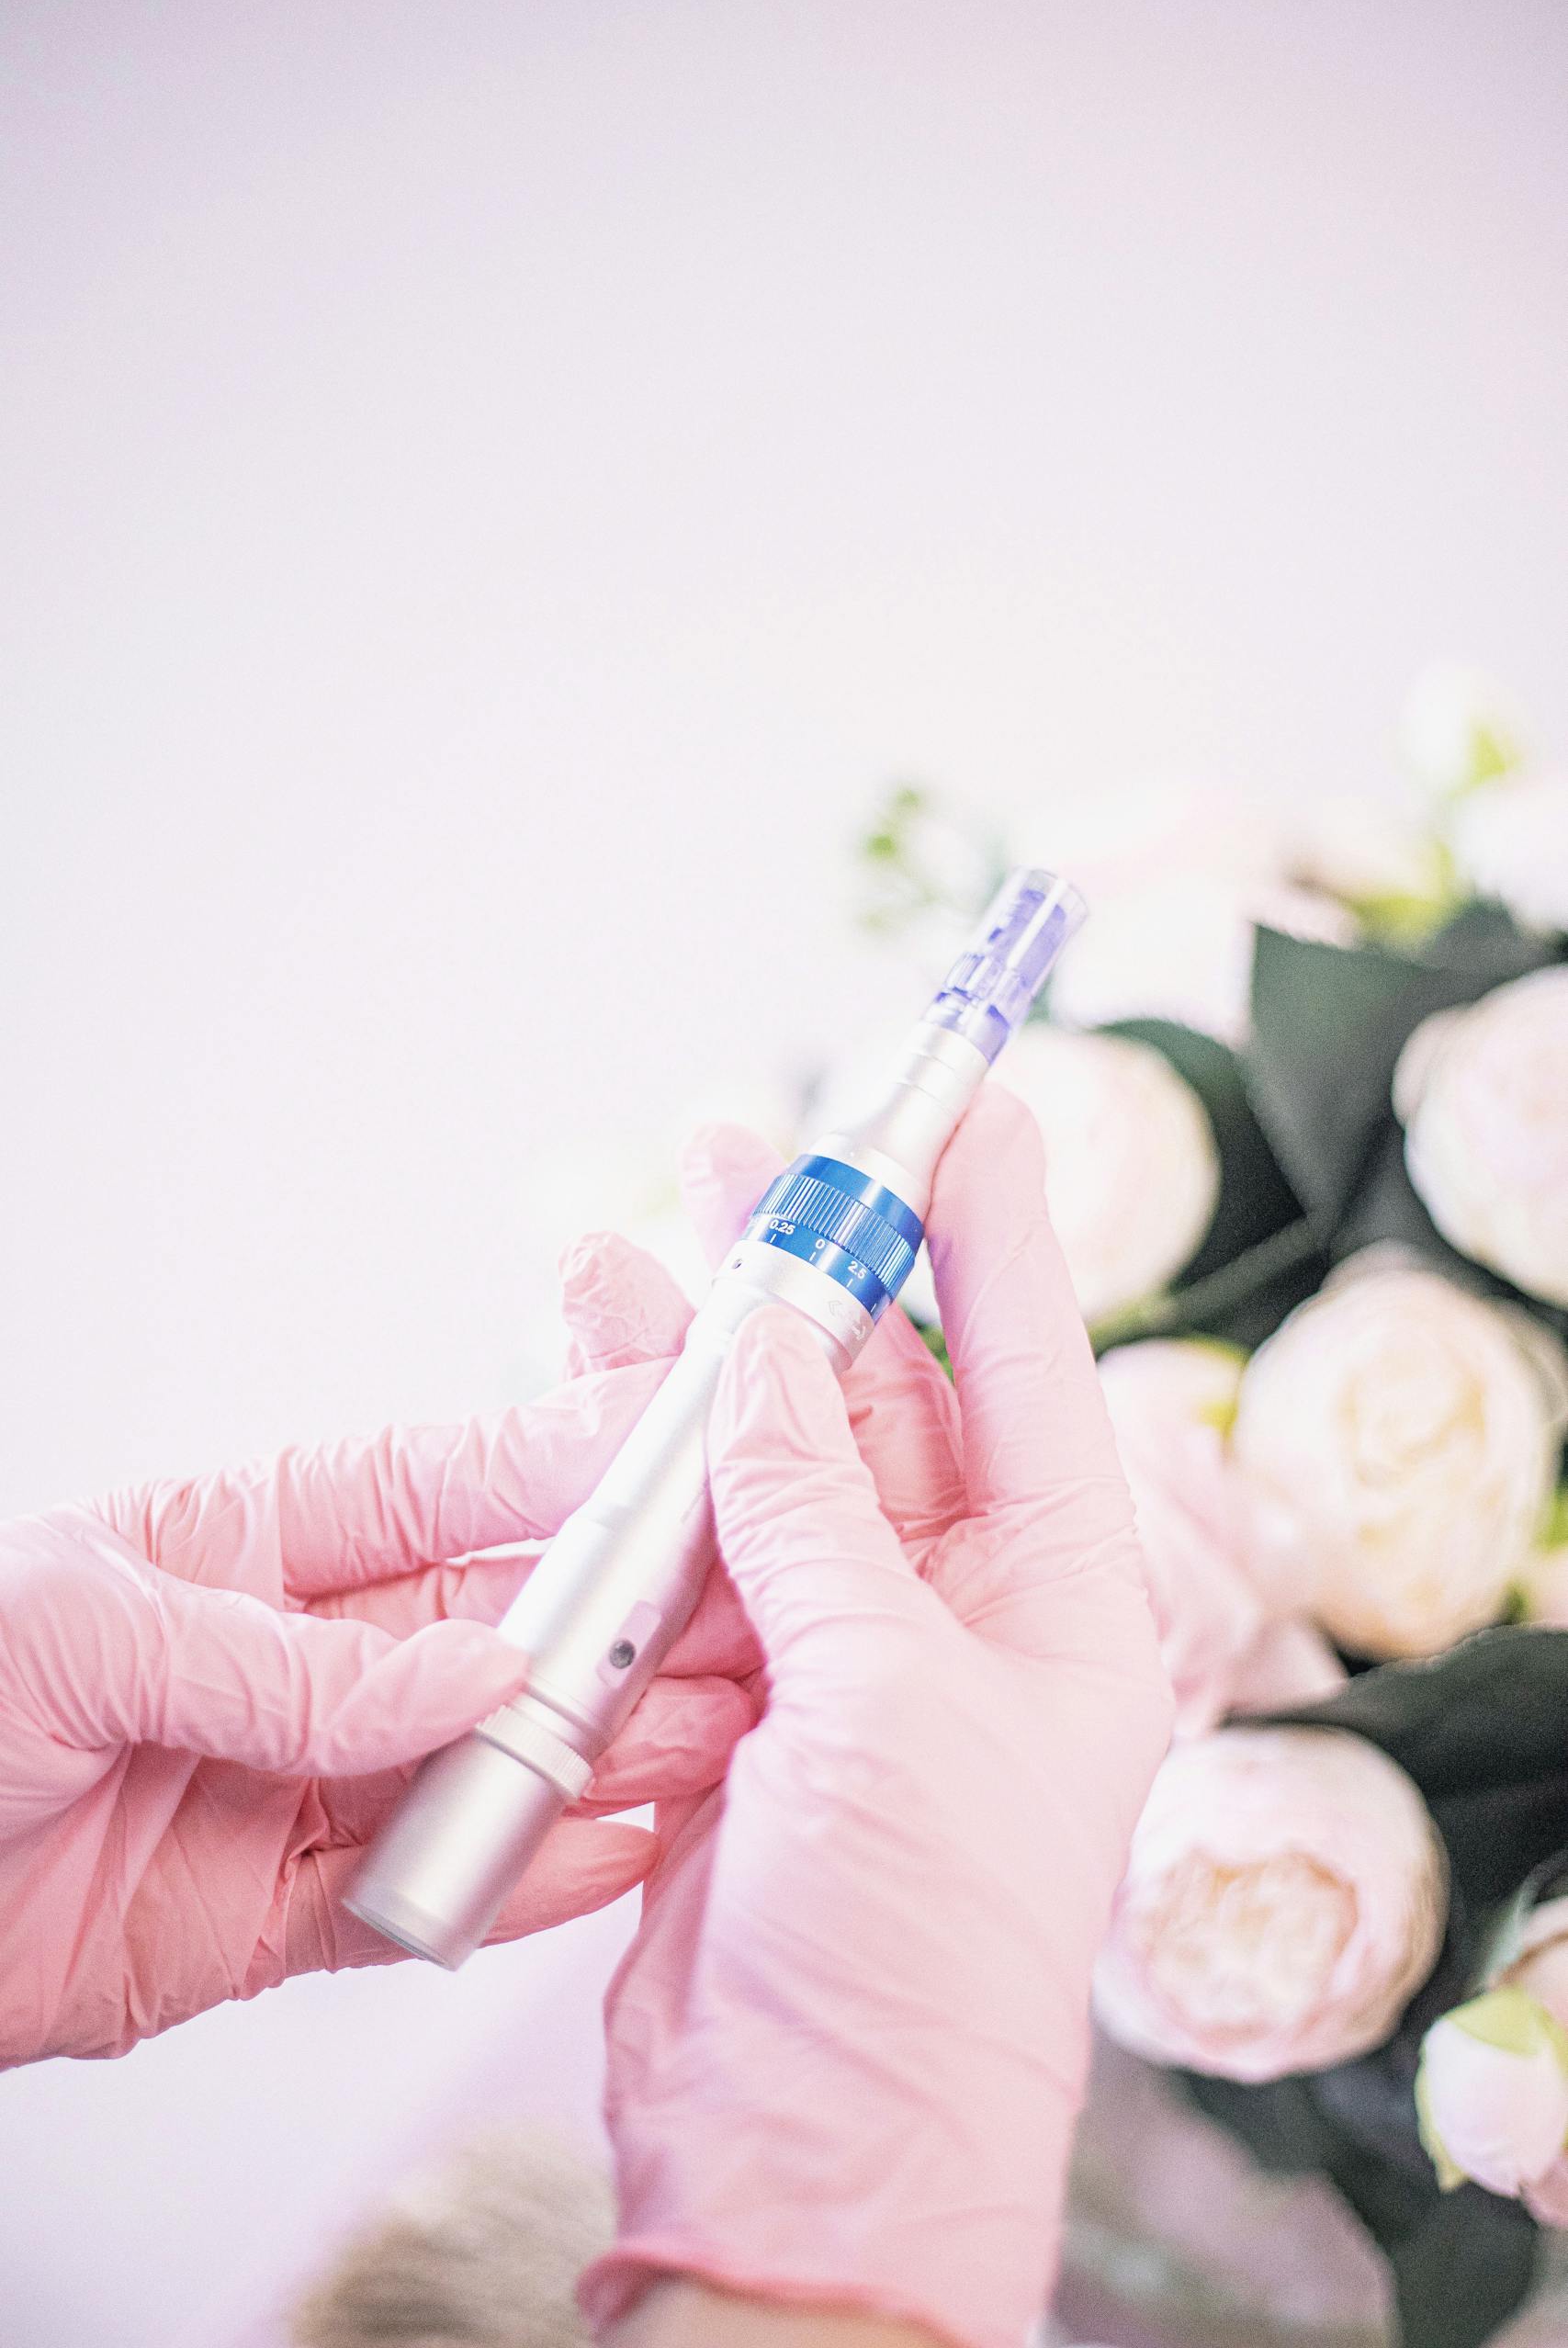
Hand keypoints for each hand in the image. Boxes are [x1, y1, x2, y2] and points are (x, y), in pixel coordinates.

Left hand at [0, 1360, 754, 2066]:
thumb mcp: (80, 1632)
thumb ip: (283, 1661)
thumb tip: (466, 1672)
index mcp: (252, 1540)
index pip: (445, 1481)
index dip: (566, 1460)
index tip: (679, 1440)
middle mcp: (297, 1656)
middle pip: (494, 1626)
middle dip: (617, 1621)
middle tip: (738, 1617)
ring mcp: (299, 1785)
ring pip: (485, 1760)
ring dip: (600, 1750)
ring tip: (713, 1738)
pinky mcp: (285, 1916)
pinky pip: (431, 1893)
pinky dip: (527, 1881)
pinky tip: (613, 1851)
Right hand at [571, 1090, 1173, 2347]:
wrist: (805, 2150)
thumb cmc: (914, 1949)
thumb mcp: (884, 1696)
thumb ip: (809, 1508)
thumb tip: (767, 1341)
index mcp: (1061, 1594)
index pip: (1030, 1362)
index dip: (992, 1224)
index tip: (964, 1098)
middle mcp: (957, 1604)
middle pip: (879, 1392)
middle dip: (809, 1271)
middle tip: (745, 1146)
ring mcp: (838, 1649)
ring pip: (762, 1464)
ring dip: (690, 1366)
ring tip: (611, 1250)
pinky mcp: (732, 1702)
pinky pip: (686, 1554)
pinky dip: (630, 1479)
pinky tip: (581, 1394)